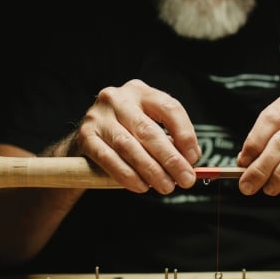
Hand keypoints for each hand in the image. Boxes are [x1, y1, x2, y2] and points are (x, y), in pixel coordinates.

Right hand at [68, 79, 199, 193]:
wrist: (87, 138)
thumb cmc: (126, 132)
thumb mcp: (147, 127)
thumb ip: (168, 141)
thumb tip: (189, 162)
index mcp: (140, 92)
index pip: (169, 108)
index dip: (185, 134)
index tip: (193, 158)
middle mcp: (117, 99)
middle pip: (148, 131)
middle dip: (170, 159)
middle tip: (185, 179)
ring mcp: (98, 116)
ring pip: (129, 146)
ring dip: (150, 170)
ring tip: (165, 186)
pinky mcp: (85, 136)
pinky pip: (109, 159)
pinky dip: (127, 175)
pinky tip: (141, 186)